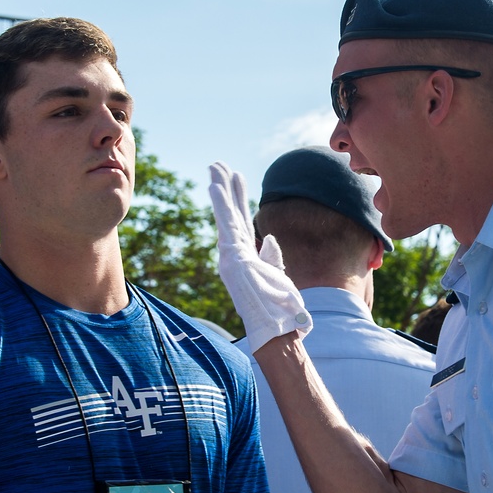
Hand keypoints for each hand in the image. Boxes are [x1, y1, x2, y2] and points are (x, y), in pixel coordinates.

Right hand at [208, 162, 310, 350]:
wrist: (276, 328)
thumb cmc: (278, 309)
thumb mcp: (277, 276)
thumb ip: (271, 256)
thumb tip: (269, 238)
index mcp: (246, 256)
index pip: (242, 220)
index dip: (239, 198)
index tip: (237, 176)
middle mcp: (235, 253)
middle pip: (231, 213)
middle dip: (226, 187)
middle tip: (219, 164)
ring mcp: (231, 255)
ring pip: (225, 215)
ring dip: (220, 190)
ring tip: (214, 167)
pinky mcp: (232, 257)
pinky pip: (226, 225)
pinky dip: (220, 204)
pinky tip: (214, 185)